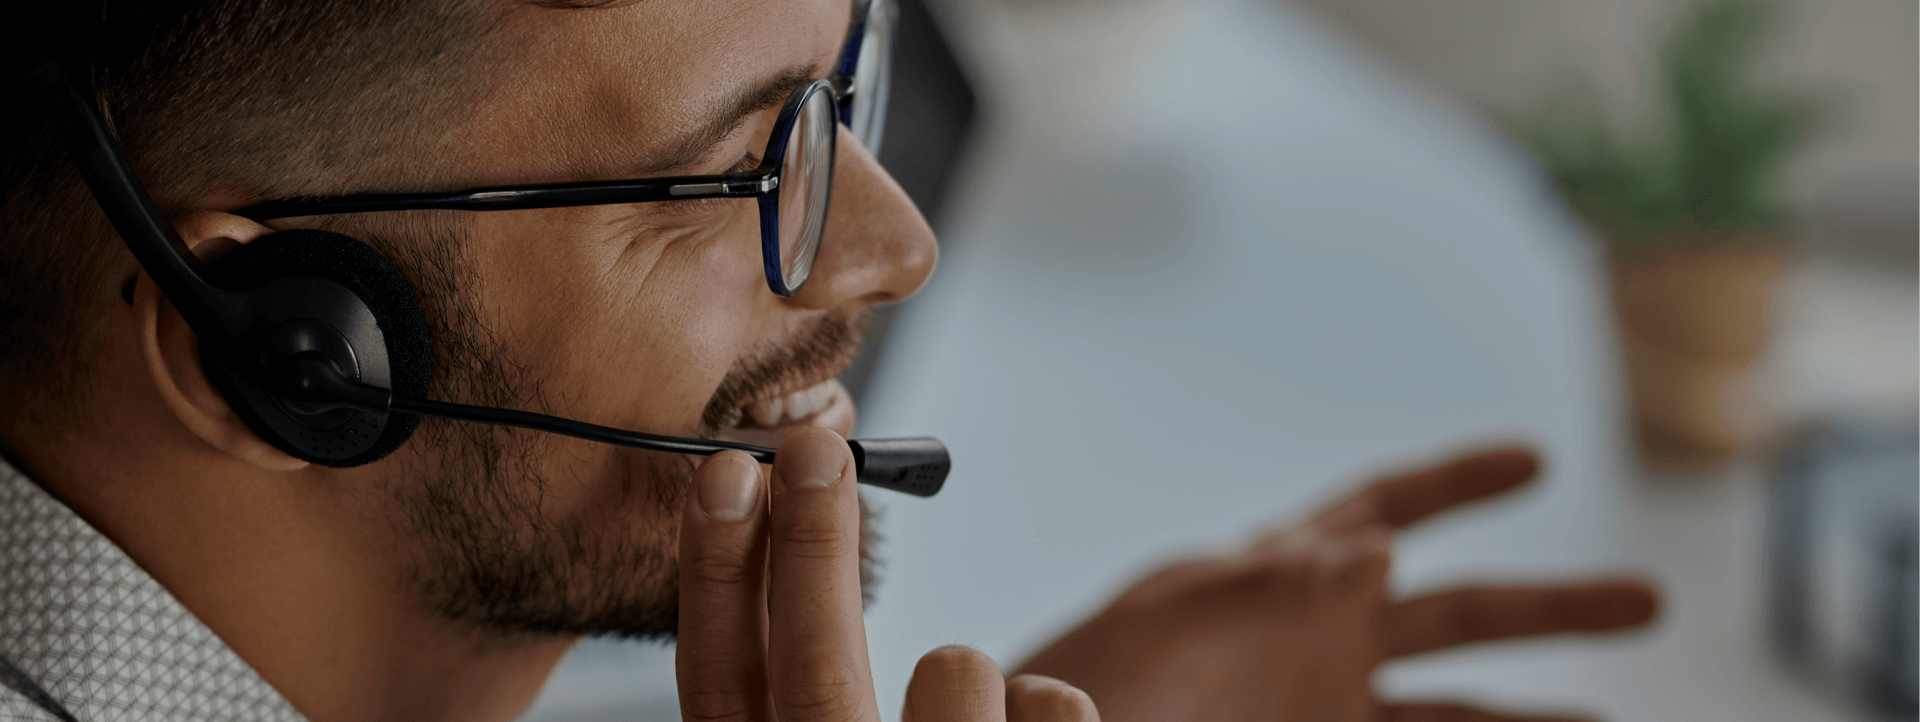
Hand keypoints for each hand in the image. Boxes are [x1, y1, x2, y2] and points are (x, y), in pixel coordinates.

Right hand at [677, 427, 1101, 721]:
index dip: (716, 575)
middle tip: (816, 450)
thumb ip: (806, 688)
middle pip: (817, 674)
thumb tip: (805, 540)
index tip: (725, 474)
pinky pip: (1051, 706)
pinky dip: (1046, 701)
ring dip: (960, 663)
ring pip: (953, 675)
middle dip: (812, 550)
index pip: (720, 681)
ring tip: (961, 694)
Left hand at [1015, 447, 1658, 721]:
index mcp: (1279, 578)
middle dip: (1553, 607)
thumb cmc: (1096, 686)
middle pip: (1459, 617)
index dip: (1457, 482)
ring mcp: (1323, 716)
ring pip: (1458, 713)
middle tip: (1648, 598)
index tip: (1535, 459)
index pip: (1383, 511)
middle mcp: (1317, 647)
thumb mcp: (1187, 609)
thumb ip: (1284, 579)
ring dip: (1536, 716)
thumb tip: (1377, 546)